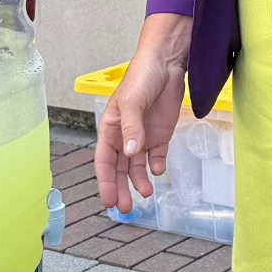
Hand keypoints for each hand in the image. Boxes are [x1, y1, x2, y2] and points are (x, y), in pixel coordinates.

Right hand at [95, 12, 190, 212]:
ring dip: (139, 181)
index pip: (104, 161)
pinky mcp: (161, 135)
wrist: (167, 63)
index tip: (108, 200)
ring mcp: (143, 137)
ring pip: (137, 167)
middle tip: (124, 208)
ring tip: (145, 195)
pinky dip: (157, 166)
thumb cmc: (142, 77)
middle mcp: (125, 137)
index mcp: (110, 129)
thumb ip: (132, 128)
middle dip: (121, 188)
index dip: (105, 182)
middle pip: (120, 169)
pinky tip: (158, 171)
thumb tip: (130, 153)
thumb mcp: (133, 102)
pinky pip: (156, 157)